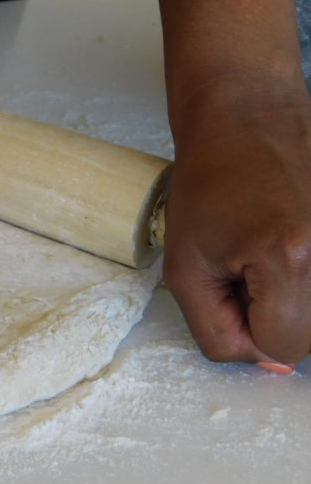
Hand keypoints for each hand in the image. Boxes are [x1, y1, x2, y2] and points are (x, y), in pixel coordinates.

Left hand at [163, 82, 310, 368]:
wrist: (247, 118)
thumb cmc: (207, 184)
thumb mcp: (185, 267)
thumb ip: (216, 327)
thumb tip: (268, 365)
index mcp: (288, 258)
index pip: (280, 346)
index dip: (246, 329)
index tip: (229, 287)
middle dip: (273, 317)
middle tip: (247, 267)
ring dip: (293, 299)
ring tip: (269, 252)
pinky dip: (306, 279)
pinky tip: (288, 242)